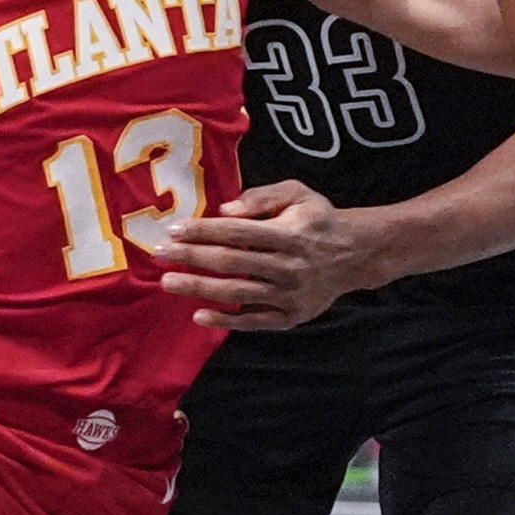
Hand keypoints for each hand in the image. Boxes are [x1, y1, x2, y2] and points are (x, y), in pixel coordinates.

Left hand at [157, 181, 380, 330]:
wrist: (356, 254)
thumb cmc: (318, 219)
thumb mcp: (298, 194)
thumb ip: (262, 197)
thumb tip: (223, 211)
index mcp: (288, 233)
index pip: (237, 232)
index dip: (204, 231)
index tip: (173, 230)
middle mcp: (288, 265)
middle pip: (232, 262)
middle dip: (192, 258)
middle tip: (159, 256)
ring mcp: (289, 294)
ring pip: (238, 292)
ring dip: (200, 289)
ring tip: (168, 283)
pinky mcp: (290, 316)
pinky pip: (254, 321)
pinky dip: (227, 320)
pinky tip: (200, 316)